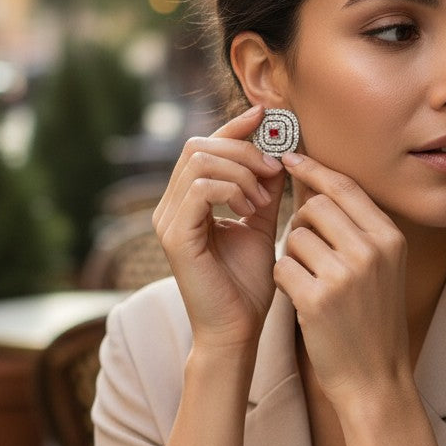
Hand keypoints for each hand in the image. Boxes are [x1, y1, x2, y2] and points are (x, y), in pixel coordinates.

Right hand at [153, 106, 286, 350]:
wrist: (238, 329)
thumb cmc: (248, 285)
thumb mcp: (260, 224)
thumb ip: (263, 189)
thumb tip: (278, 150)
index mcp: (187, 202)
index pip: (205, 147)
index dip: (234, 127)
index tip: (268, 116)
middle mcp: (170, 207)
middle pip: (200, 145)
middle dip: (244, 150)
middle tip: (275, 171)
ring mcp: (167, 220)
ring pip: (199, 161)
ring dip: (241, 171)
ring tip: (264, 199)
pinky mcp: (174, 236)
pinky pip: (200, 188)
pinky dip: (232, 189)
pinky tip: (251, 209)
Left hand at [273, 152, 411, 403]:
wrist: (375, 378)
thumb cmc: (372, 321)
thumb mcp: (381, 268)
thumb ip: (356, 228)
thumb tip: (316, 184)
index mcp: (390, 238)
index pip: (344, 187)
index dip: (314, 169)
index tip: (290, 156)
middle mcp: (371, 251)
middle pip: (315, 206)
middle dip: (301, 222)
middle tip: (308, 251)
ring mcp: (345, 275)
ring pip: (294, 236)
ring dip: (293, 257)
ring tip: (312, 283)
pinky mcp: (317, 299)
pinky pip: (282, 267)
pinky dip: (285, 281)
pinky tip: (302, 300)